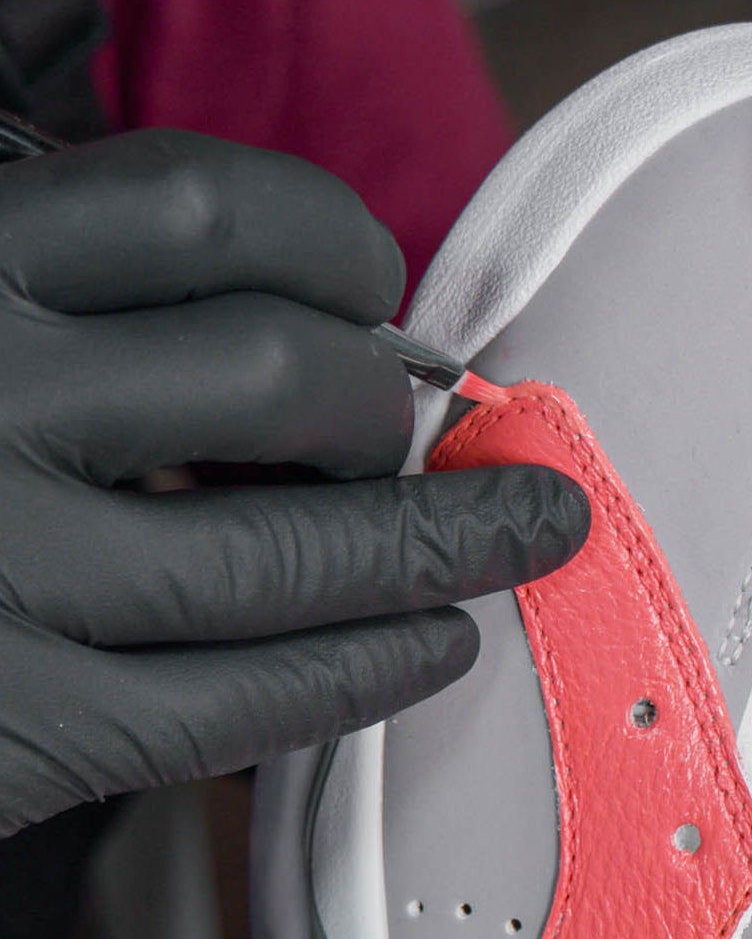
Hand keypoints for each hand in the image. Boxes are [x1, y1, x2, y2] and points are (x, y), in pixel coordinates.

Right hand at [0, 129, 587, 834]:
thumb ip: (50, 282)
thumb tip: (272, 303)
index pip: (204, 208)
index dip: (335, 249)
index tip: (380, 300)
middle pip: (274, 377)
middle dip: (393, 411)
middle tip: (434, 439)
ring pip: (279, 556)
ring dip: (436, 549)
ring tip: (514, 542)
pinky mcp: (18, 730)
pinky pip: (235, 705)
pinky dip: (360, 679)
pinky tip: (435, 650)